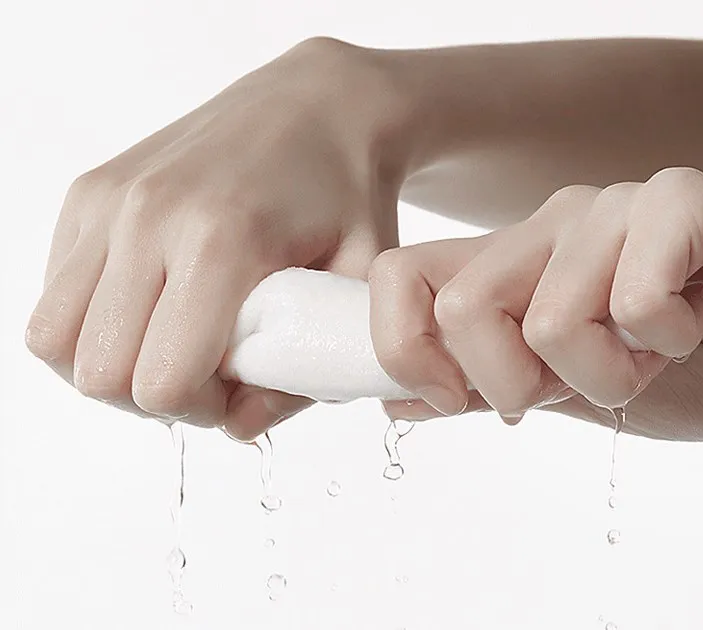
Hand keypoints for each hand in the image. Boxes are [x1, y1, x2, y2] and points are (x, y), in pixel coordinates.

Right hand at [25, 37, 404, 440]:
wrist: (318, 105)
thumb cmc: (347, 197)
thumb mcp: (354, 286)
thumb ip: (304, 371)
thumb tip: (236, 428)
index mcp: (221, 241)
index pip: (161, 381)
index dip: (199, 411)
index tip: (236, 391)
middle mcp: (148, 216)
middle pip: (98, 372)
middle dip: (152, 398)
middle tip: (204, 374)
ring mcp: (109, 200)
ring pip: (53, 337)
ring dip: (108, 366)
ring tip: (168, 347)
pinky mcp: (89, 192)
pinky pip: (55, 291)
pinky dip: (91, 323)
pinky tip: (151, 307)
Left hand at [369, 168, 702, 439]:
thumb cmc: (673, 368)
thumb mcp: (560, 388)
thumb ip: (481, 387)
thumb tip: (395, 401)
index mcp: (506, 262)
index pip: (398, 277)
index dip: (404, 350)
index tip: (455, 401)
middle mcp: (545, 226)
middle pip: (460, 308)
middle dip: (519, 384)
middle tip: (583, 380)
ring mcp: (609, 209)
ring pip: (549, 322)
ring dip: (608, 375)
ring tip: (650, 354)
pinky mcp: (681, 203)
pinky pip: (636, 300)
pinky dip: (665, 342)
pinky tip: (691, 322)